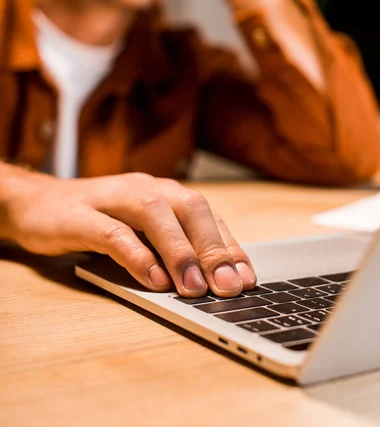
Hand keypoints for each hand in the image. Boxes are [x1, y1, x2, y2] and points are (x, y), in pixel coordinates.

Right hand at [5, 171, 256, 296]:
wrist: (37, 203)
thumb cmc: (99, 220)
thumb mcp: (140, 232)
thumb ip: (169, 248)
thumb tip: (211, 281)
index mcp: (163, 192)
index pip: (206, 215)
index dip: (229, 246)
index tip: (246, 279)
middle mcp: (143, 187)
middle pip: (188, 208)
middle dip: (213, 247)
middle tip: (228, 287)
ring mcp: (111, 197)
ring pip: (154, 214)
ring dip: (179, 251)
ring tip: (194, 287)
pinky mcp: (80, 214)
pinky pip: (112, 232)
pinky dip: (136, 254)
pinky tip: (152, 279)